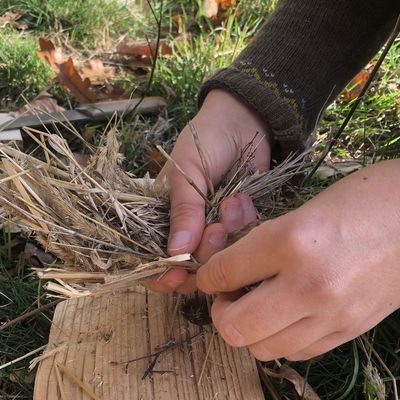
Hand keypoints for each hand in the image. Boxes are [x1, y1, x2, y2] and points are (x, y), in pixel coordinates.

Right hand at [147, 89, 270, 292]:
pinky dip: (245, 225)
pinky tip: (244, 200)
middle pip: (190, 267)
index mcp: (162, 217)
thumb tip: (175, 253)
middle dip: (204, 253)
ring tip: (233, 204)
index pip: (154, 259)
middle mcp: (187, 230)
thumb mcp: (187, 172)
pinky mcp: (240, 226)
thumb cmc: (205, 141)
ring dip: (227, 236)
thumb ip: (183, 211)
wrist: (245, 122)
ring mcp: (215, 229)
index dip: (162, 274)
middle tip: (217, 228)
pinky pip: (243, 243)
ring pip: (219, 259)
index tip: (177, 276)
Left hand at [196, 155, 399, 360]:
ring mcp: (333, 316)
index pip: (222, 273)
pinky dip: (281, 338)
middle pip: (233, 328)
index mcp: (292, 241)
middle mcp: (309, 286)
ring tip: (256, 304)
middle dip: (220, 311)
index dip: (205, 274)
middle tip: (228, 293)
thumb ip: (260, 240)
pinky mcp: (352, 332)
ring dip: (250, 328)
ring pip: (262, 349)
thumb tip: (223, 262)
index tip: (208, 272)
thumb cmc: (364, 198)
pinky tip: (287, 314)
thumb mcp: (303, 207)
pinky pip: (297, 353)